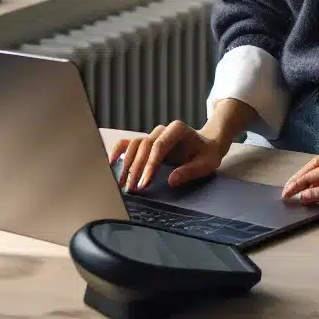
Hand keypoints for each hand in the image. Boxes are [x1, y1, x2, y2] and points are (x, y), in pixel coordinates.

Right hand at [110, 120, 228, 191]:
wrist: (206, 144)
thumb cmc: (207, 154)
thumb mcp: (206, 163)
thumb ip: (191, 171)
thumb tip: (171, 180)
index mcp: (178, 129)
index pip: (159, 145)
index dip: (150, 164)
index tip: (145, 182)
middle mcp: (162, 130)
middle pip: (143, 146)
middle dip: (136, 168)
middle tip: (131, 189)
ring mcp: (152, 135)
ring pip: (133, 145)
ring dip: (126, 164)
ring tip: (121, 184)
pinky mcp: (146, 142)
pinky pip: (128, 144)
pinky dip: (118, 152)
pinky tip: (111, 165)